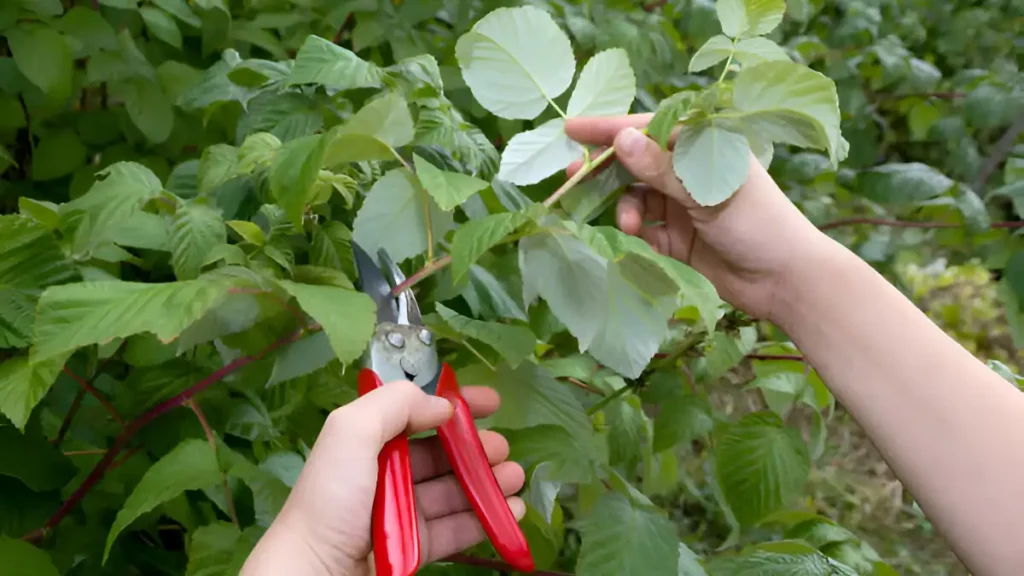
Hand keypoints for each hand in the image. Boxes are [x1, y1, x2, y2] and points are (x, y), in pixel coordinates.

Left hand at [241, 381, 525, 575]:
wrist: (315, 575)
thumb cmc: (331, 500)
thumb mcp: (350, 433)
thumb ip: (394, 404)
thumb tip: (442, 404)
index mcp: (370, 442)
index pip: (418, 414)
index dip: (455, 404)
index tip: (492, 402)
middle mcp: (388, 474)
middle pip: (443, 454)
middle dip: (479, 447)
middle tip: (504, 448)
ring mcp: (404, 513)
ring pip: (456, 491)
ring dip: (490, 481)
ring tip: (514, 478)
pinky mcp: (417, 548)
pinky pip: (459, 528)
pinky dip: (488, 518)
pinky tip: (511, 512)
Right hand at [565, 115, 827, 320]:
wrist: (785, 280)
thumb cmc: (758, 223)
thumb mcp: (706, 192)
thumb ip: (660, 168)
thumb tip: (621, 137)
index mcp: (703, 147)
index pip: (648, 128)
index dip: (609, 129)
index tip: (570, 130)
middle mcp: (689, 173)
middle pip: (635, 163)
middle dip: (605, 172)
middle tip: (574, 179)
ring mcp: (682, 206)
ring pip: (635, 198)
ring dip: (625, 209)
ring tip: (630, 226)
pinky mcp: (677, 240)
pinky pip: (643, 230)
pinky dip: (635, 234)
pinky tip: (636, 240)